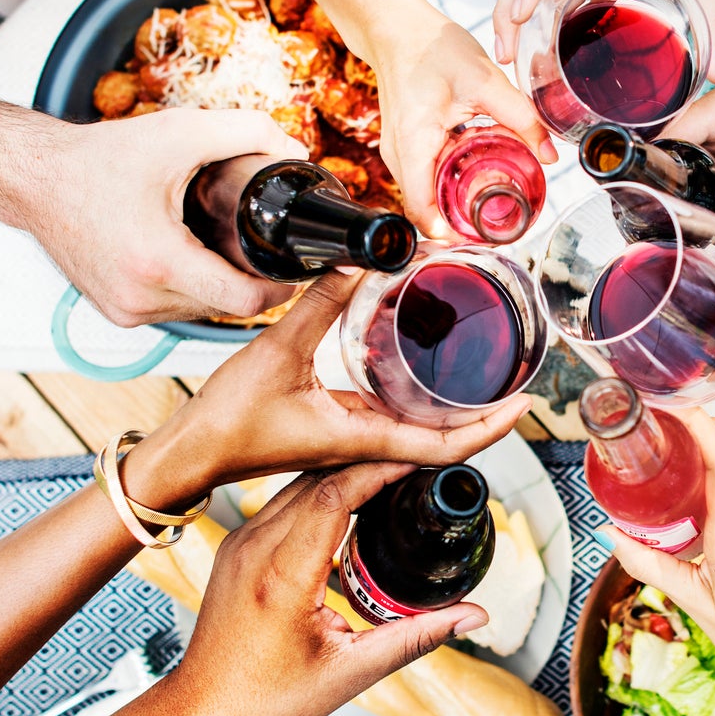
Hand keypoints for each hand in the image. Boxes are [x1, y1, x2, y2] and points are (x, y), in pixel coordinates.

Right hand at [25, 107, 304, 325]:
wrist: (35, 179)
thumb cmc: (98, 158)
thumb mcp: (181, 132)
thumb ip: (247, 132)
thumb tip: (295, 150)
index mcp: (158, 260)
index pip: (244, 301)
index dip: (280, 286)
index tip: (293, 265)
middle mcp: (139, 296)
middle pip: (227, 307)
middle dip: (251, 279)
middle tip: (264, 245)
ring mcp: (125, 310)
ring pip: (200, 310)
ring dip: (219, 286)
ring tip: (223, 246)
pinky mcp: (116, 313)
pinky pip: (173, 309)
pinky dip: (188, 288)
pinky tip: (190, 257)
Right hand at [138, 267, 526, 489]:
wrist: (189, 454)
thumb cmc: (227, 419)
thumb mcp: (277, 350)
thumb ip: (318, 303)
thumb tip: (360, 262)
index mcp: (360, 438)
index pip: (445, 446)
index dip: (491, 429)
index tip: (524, 405)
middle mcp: (362, 445)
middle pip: (442, 440)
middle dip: (484, 416)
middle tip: (516, 381)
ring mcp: (348, 441)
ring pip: (416, 432)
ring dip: (453, 410)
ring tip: (482, 375)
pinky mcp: (332, 431)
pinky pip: (388, 420)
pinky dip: (415, 401)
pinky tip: (417, 373)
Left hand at [177, 463, 487, 715]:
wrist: (203, 712)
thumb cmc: (268, 700)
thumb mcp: (352, 671)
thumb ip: (417, 637)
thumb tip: (472, 616)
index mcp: (282, 577)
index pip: (333, 495)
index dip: (378, 470)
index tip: (414, 461)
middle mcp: (253, 549)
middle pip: (318, 479)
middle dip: (368, 463)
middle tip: (413, 464)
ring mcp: (239, 543)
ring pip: (297, 484)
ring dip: (343, 474)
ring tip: (389, 475)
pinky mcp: (235, 546)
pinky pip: (281, 501)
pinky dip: (319, 492)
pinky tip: (350, 501)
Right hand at [371, 7, 553, 235]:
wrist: (397, 27)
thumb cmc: (432, 48)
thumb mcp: (485, 81)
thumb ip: (520, 116)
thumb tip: (549, 154)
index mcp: (413, 144)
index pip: (423, 211)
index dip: (452, 234)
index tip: (485, 238)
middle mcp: (397, 155)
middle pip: (426, 209)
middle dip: (460, 222)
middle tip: (501, 224)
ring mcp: (397, 151)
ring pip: (426, 194)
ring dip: (455, 201)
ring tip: (493, 201)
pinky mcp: (404, 145)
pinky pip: (425, 176)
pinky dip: (449, 181)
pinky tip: (476, 172)